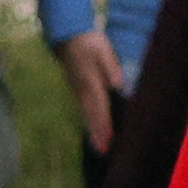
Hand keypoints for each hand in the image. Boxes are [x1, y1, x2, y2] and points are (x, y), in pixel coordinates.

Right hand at [59, 29, 123, 151]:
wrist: (68, 36)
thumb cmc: (89, 42)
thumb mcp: (103, 50)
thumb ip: (110, 67)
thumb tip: (118, 84)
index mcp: (91, 82)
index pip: (100, 107)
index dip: (104, 124)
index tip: (108, 139)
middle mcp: (82, 90)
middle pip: (91, 115)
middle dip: (98, 134)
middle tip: (102, 151)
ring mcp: (77, 91)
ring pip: (86, 114)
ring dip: (92, 131)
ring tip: (98, 147)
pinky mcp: (76, 90)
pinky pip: (83, 109)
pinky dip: (88, 121)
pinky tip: (92, 130)